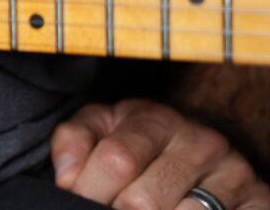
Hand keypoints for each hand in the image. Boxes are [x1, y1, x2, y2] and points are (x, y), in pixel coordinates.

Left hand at [51, 99, 269, 208]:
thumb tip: (68, 177)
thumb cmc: (136, 140)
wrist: (194, 148)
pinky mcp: (259, 200)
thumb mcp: (100, 128)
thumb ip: (73, 141)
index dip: (90, 189)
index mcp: (157, 118)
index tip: (80, 201)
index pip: (117, 160)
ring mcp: (234, 172)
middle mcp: (201, 141)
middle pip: (145, 199)